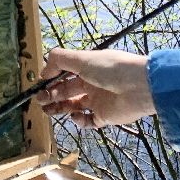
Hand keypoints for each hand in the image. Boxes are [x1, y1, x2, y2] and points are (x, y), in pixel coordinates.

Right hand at [39, 48, 154, 129]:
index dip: (51, 77)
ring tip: (47, 110)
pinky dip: (79, 120)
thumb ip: (60, 60)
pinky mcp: (105, 116)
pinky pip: (88, 121)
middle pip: (67, 90)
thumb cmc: (111, 68)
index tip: (39, 83)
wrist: (140, 87)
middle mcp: (91, 83)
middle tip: (39, 99)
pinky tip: (75, 116)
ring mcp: (98, 100)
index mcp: (87, 67)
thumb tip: (43, 71)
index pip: (65, 72)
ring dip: (60, 108)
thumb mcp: (82, 58)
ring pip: (74, 105)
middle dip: (51, 94)